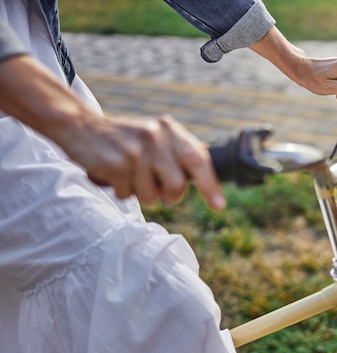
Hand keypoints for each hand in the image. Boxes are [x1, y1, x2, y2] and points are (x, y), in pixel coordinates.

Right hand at [0, 55, 224, 209]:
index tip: (218, 205)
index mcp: (170, 130)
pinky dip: (120, 190)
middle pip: (178, 186)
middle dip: (168, 196)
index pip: (198, 159)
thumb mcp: (156, 140)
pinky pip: (127, 194)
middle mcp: (156, 136)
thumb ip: (178, 158)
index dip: (210, 185)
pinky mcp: (116, 162)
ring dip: (139, 193)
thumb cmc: (126, 140)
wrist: (80, 126)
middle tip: (154, 186)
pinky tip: (112, 173)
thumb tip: (204, 184)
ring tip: (129, 173)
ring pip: (151, 196)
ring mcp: (135, 149)